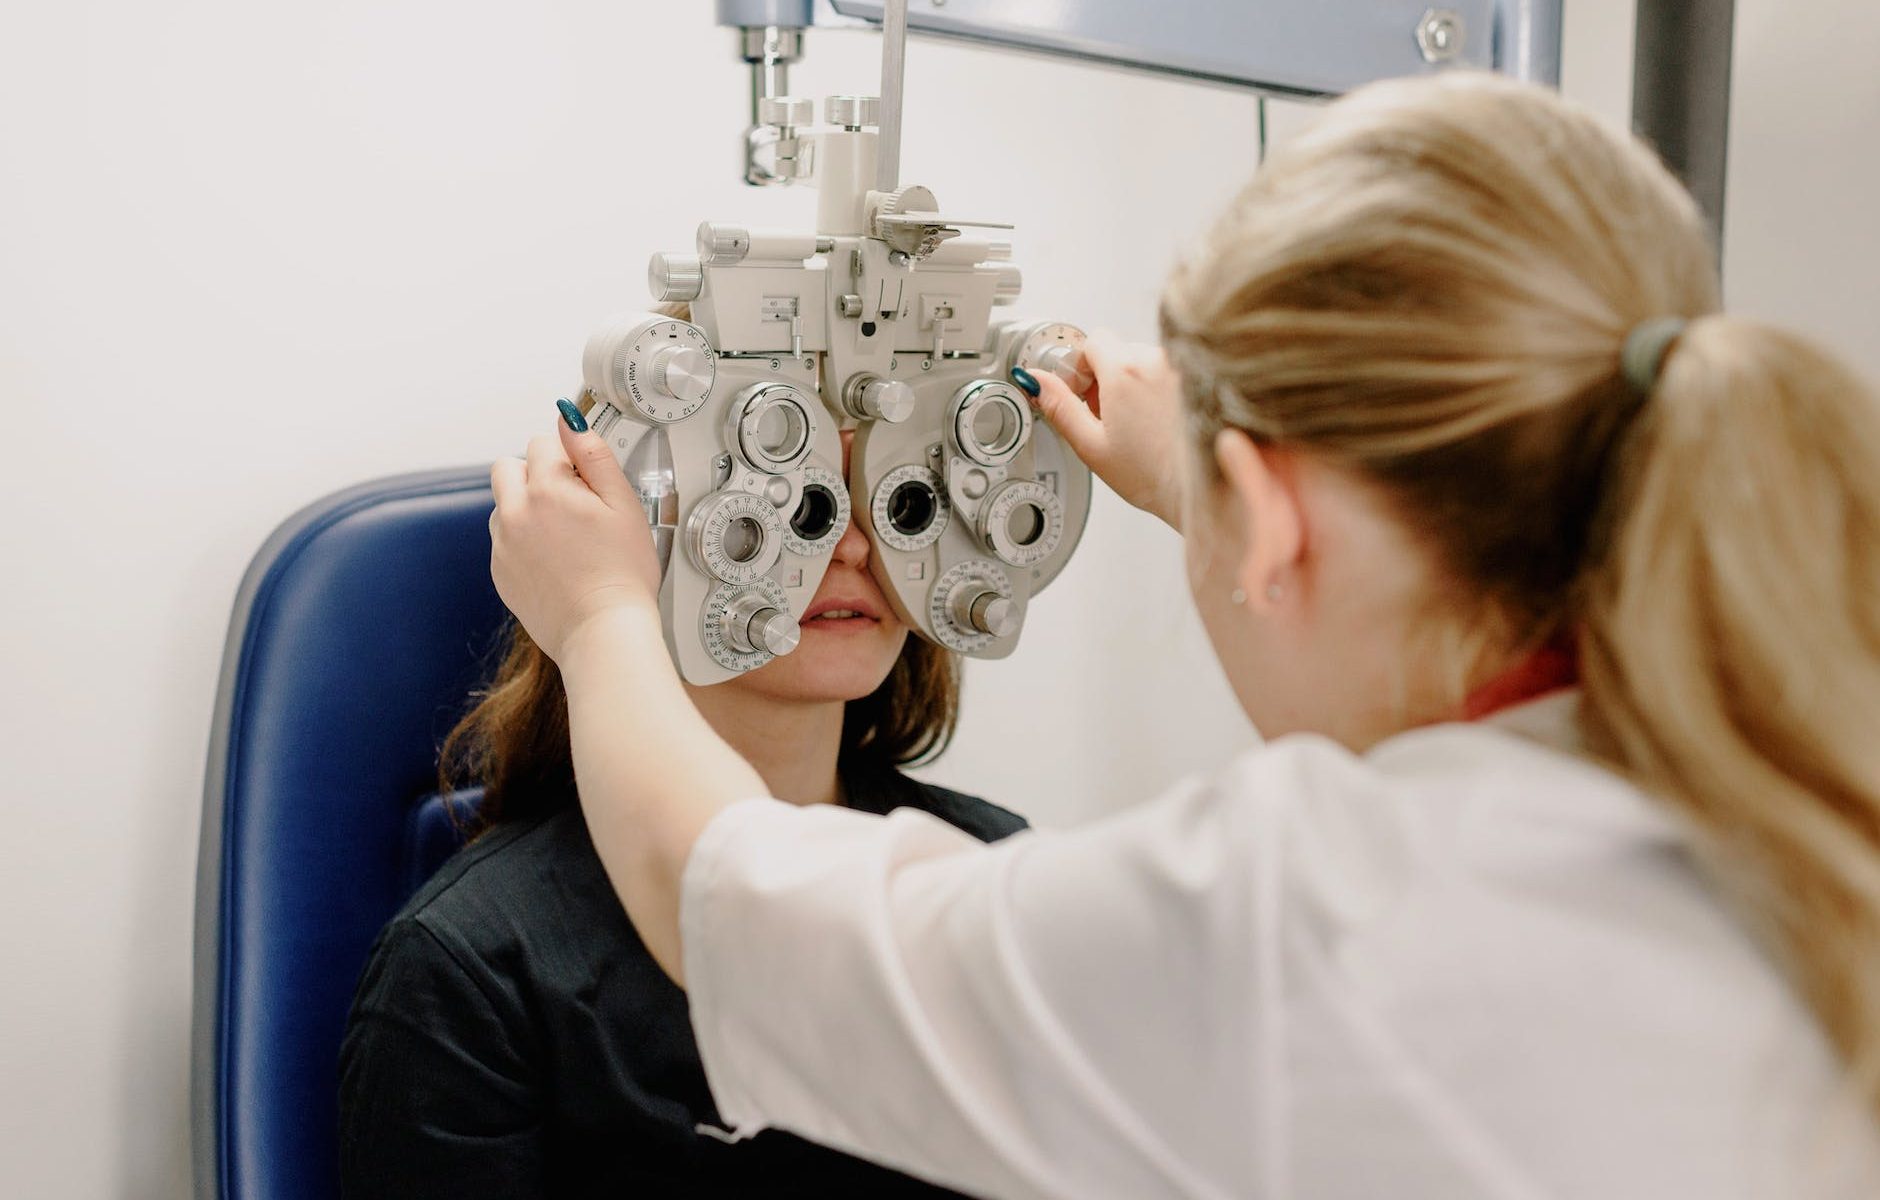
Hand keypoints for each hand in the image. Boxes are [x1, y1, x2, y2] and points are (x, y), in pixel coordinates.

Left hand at [489, 416, 661, 662]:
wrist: (603, 631)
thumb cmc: (622, 573)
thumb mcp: (624, 505)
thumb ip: (594, 455)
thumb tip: (569, 420)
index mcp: (547, 489)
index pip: (542, 443)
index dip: (569, 460)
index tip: (587, 484)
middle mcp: (515, 512)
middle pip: (507, 467)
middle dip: (535, 474)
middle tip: (570, 504)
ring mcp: (502, 544)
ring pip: (503, 503)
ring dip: (525, 507)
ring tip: (563, 536)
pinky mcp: (499, 572)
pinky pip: (503, 539)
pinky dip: (523, 541)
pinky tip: (555, 560)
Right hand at [1027, 335, 1184, 529]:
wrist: (1204, 491)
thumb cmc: (1152, 475)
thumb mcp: (1091, 445)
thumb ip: (1058, 406)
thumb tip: (1034, 380)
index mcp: (1125, 371)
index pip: (1093, 340)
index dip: (1082, 366)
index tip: (1083, 391)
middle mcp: (1158, 360)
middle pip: (1120, 349)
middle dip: (1108, 375)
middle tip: (1108, 415)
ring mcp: (1184, 367)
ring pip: (1146, 359)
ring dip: (1135, 382)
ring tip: (1137, 423)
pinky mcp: (1203, 377)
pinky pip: (1171, 369)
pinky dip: (1160, 388)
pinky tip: (1160, 421)